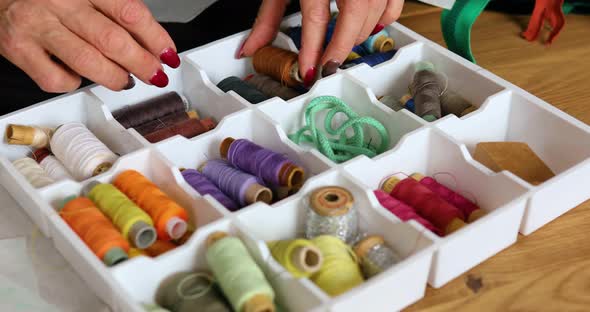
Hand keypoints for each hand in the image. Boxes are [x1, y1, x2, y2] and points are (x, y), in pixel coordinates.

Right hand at [0, 0, 178, 92]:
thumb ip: (112, 11)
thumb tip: (149, 44)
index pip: (130, 13)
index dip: (155, 38)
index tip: (168, 54)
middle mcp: (59, 3)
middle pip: (113, 40)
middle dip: (142, 63)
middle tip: (155, 74)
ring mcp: (37, 26)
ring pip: (88, 63)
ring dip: (115, 78)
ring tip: (125, 80)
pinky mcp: (18, 49)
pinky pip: (56, 79)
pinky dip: (73, 83)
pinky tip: (78, 76)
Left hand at [240, 0, 403, 86]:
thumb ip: (267, 17)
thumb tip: (252, 46)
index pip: (317, 18)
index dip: (313, 50)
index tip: (310, 70)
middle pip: (353, 18)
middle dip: (341, 49)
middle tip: (327, 66)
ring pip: (375, 13)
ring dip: (358, 37)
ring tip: (341, 47)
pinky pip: (393, 4)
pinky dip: (383, 19)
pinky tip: (369, 27)